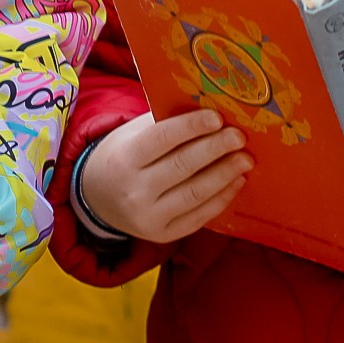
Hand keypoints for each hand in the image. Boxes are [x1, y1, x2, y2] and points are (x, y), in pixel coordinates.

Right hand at [79, 110, 249, 242]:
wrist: (97, 198)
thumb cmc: (124, 155)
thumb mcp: (133, 133)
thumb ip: (166, 122)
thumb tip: (211, 107)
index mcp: (125, 158)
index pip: (162, 139)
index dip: (192, 127)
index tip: (217, 117)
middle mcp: (135, 190)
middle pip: (182, 166)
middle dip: (215, 149)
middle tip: (239, 137)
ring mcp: (148, 217)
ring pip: (194, 194)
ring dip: (224, 175)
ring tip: (246, 159)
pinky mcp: (162, 235)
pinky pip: (198, 217)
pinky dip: (221, 199)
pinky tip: (237, 182)